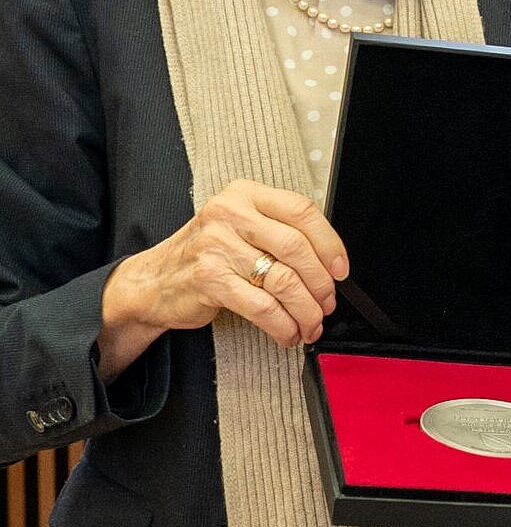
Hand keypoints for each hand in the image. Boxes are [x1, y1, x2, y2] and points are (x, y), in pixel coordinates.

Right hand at [99, 179, 347, 378]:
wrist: (153, 280)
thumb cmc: (206, 254)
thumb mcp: (240, 226)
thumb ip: (278, 231)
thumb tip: (329, 261)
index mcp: (245, 194)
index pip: (302, 211)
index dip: (330, 243)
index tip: (341, 269)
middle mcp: (230, 214)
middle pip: (297, 248)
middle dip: (320, 283)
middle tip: (327, 303)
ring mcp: (217, 246)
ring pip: (282, 281)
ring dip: (305, 309)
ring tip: (311, 323)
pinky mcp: (209, 280)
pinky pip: (262, 306)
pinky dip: (282, 325)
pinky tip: (287, 332)